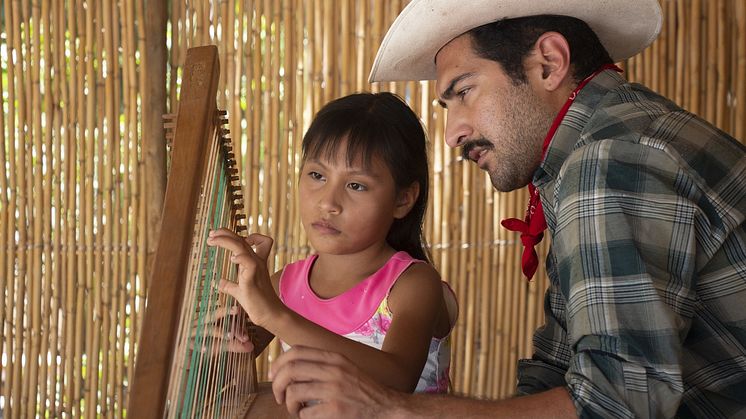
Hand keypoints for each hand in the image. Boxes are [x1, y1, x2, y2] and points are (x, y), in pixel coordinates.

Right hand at [190, 304, 254, 353]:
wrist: (186, 361)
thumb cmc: (205, 348)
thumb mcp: (222, 346)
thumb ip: (234, 345)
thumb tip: (250, 346)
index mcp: (209, 321)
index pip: (221, 313)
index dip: (232, 312)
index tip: (242, 310)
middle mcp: (200, 324)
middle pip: (212, 315)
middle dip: (224, 311)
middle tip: (237, 310)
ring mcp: (192, 333)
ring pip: (206, 329)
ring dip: (219, 332)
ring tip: (230, 336)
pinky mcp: (186, 344)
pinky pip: (194, 344)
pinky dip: (201, 346)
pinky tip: (206, 350)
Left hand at [206, 229, 282, 328]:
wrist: (270, 315)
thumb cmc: (257, 303)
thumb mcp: (239, 291)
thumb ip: (230, 285)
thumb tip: (220, 283)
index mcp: (254, 263)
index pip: (254, 240)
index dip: (241, 236)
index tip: (223, 238)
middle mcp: (256, 262)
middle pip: (243, 239)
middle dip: (225, 233)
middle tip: (211, 234)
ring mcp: (256, 269)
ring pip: (242, 246)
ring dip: (226, 240)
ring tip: (211, 240)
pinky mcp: (253, 279)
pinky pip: (249, 262)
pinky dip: (239, 257)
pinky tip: (232, 259)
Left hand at [269, 346, 401, 417]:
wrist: (386, 406)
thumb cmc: (361, 389)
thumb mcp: (344, 367)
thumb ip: (322, 363)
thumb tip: (289, 365)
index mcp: (335, 358)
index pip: (296, 351)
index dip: (279, 363)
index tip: (274, 375)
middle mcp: (334, 370)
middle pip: (290, 370)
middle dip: (277, 384)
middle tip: (279, 396)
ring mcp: (335, 390)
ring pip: (294, 392)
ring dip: (289, 403)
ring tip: (295, 408)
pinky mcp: (336, 410)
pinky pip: (305, 412)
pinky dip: (302, 416)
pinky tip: (309, 416)